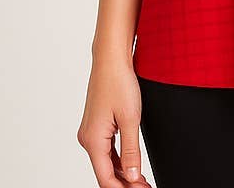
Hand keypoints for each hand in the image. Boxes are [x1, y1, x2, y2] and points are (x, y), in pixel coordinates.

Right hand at [77, 55, 152, 186]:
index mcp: (93, 140)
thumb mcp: (131, 118)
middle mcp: (88, 139)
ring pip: (106, 162)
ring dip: (123, 173)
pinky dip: (118, 160)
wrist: (110, 59)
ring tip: (141, 181)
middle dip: (125, 183)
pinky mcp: (96, 125)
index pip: (106, 178)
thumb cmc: (118, 82)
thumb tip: (133, 176)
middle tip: (145, 187)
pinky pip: (106, 150)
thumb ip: (131, 150)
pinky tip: (131, 166)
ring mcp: (91, 132)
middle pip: (105, 172)